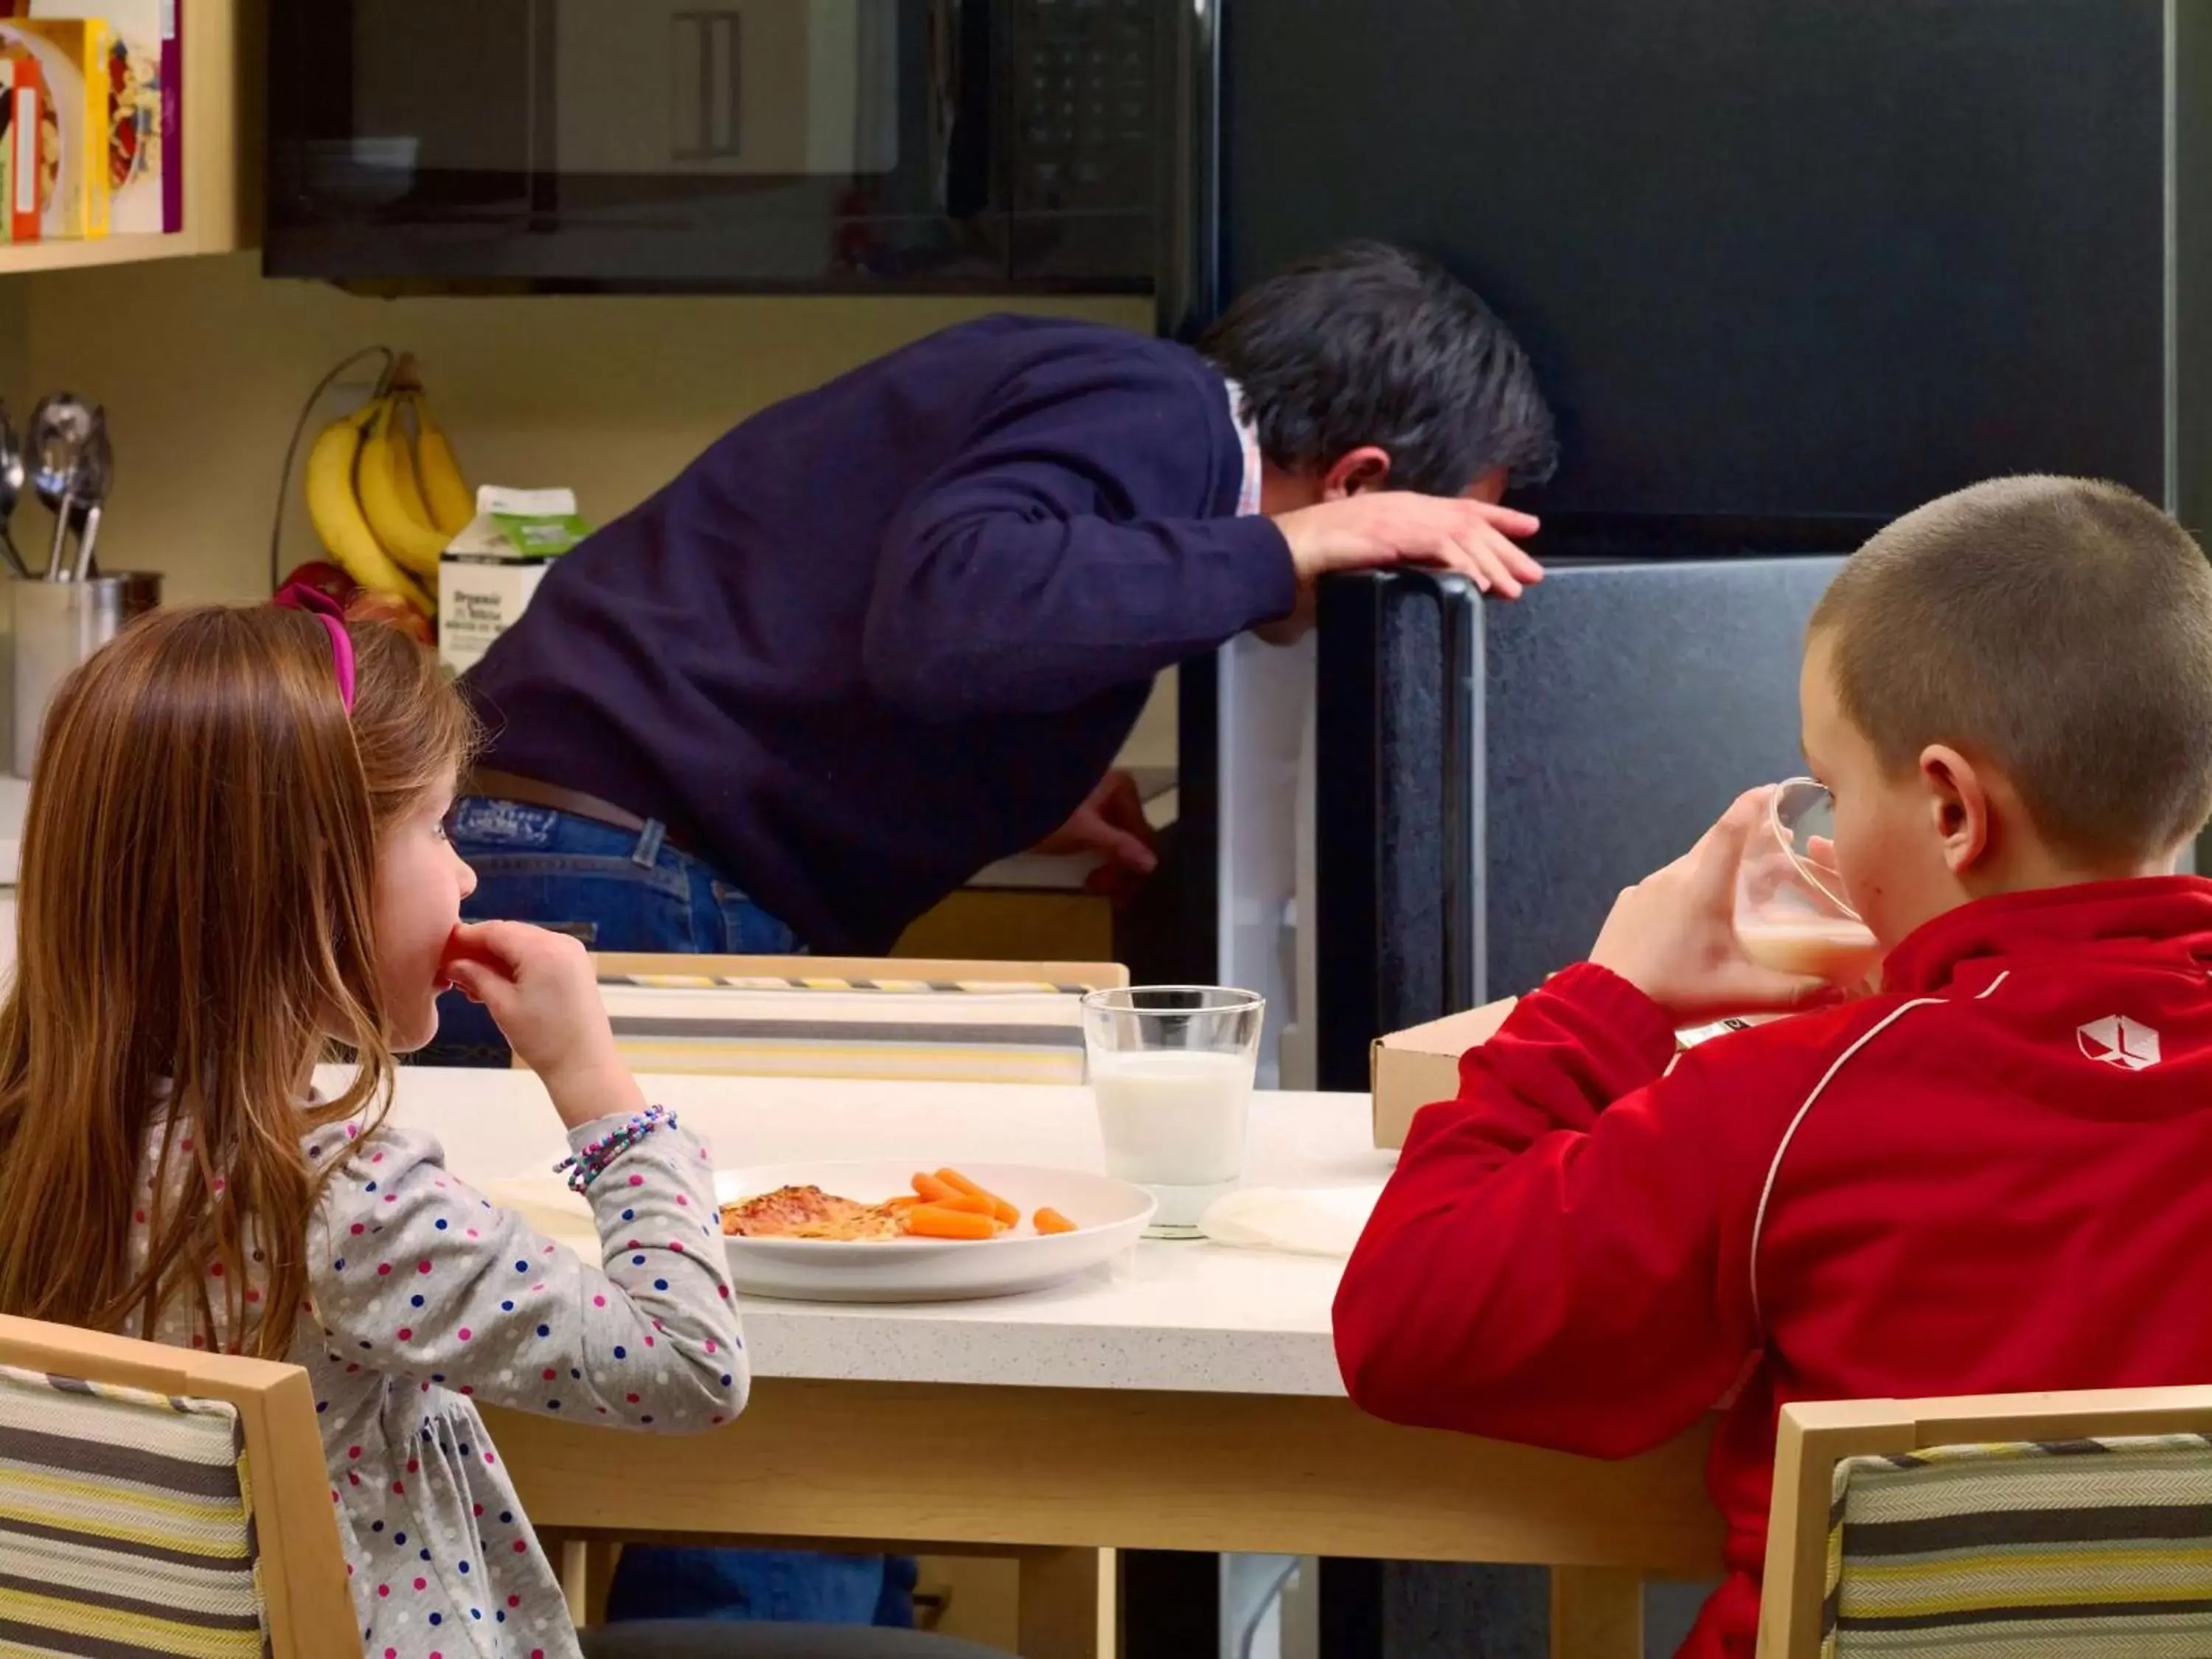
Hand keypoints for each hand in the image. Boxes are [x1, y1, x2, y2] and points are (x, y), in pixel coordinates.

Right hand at [442, 921, 645, 1127]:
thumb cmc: (543, 1038)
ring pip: (524, 945)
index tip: (443, 948)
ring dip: (497, 959)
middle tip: (454, 969)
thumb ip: (476, 977)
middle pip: (510, 934)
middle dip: (481, 949)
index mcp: (543, 949)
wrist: (584, 1065)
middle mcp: (561, 942)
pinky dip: (517, 965)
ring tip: (472, 984)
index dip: (466, 937)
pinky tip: (496, 985)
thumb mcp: (502, 1006)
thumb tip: (453, 964)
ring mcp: (571, 953)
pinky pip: (539, 956)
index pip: (496, 930)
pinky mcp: (575, 967)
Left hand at [1034, 769, 1158, 903]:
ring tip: (1094, 887)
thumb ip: (1121, 846)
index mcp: (1122, 787)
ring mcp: (1099, 803)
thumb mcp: (1087, 832)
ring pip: (1117, 842)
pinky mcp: (1084, 816)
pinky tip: (1091, 879)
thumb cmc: (1050, 815)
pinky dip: (1100, 860)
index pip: (1141, 832)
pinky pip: (1103, 841)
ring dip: (1111, 869)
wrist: (1004, 806)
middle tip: (1112, 899)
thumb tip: (1153, 863)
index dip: (1136, 865)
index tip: (1125, 894)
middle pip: (1131, 838)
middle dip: (1121, 870)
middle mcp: (1115, 791)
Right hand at [1271, 493, 1544, 597]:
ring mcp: (1399, 517)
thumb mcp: (1365, 554)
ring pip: (1461, 535)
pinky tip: (1479, 585)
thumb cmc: (1313, 555)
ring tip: (1514, 588)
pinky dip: (1462, 566)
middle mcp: (1406, 506)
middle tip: (1534, 573)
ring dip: (1492, 562)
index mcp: (1402, 507)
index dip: (1498, 516)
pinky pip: (1437, 548)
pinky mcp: (1391, 534)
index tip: (1528, 528)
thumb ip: (1395, 559)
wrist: (1282, 550)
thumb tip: (1418, 578)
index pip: (1460, 508)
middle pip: (1470, 522)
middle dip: (1506, 547)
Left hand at [1587, 789, 1838, 1022]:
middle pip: (1713, 845)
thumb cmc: (1677, 993)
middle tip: (1776, 843)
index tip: (1773, 790)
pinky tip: (1695, 915)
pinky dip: (1686, 889)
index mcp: (1701, 887)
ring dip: (1716, 869)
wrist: (1609, 1008)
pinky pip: (1664, 887)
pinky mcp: (1627, 904)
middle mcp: (1672, 878)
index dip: (1753, 806)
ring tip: (1740, 887)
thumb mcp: (1740, 993)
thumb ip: (1795, 992)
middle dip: (1747, 839)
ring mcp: (1644, 889)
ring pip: (1689, 867)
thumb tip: (1842, 993)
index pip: (1731, 830)